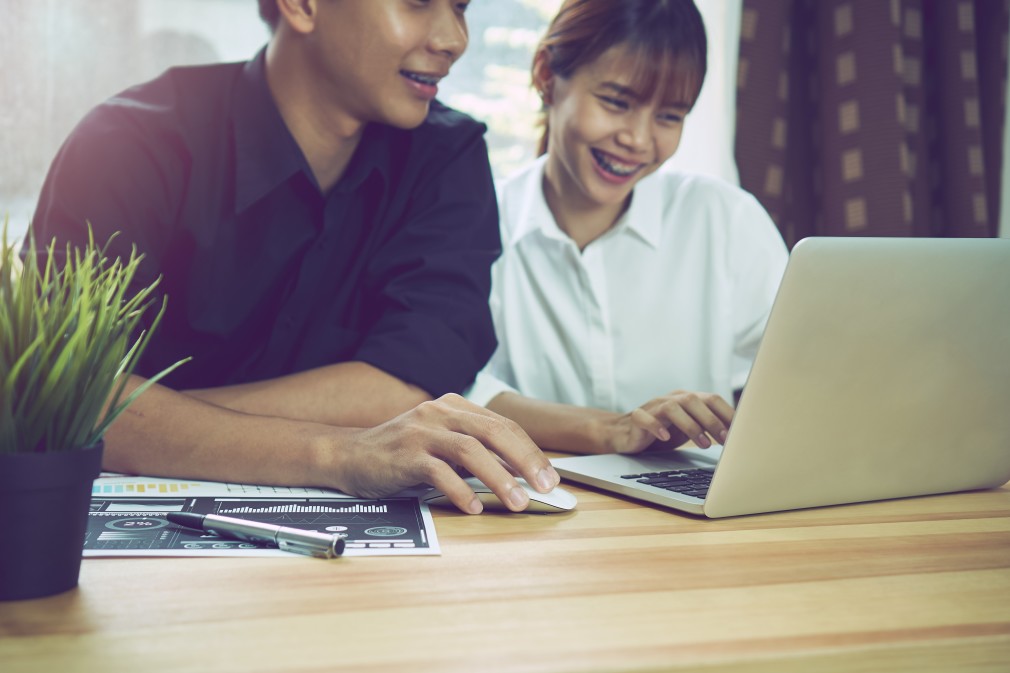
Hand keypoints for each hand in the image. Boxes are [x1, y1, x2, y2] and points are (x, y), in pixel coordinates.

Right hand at [329, 393, 559, 513]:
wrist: (349, 456)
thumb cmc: (401, 455)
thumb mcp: (442, 446)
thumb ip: (475, 454)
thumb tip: (519, 476)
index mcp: (454, 407)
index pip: (503, 425)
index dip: (530, 451)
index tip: (549, 477)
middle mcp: (440, 413)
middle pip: (494, 432)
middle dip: (525, 461)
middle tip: (545, 487)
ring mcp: (422, 432)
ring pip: (471, 451)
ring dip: (499, 478)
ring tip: (517, 502)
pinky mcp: (405, 455)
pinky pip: (439, 472)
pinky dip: (460, 491)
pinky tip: (474, 507)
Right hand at [602, 390, 734, 454]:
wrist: (623, 434)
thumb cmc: (660, 433)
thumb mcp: (687, 430)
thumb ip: (706, 428)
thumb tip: (735, 438)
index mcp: (686, 400)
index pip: (711, 399)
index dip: (727, 413)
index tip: (740, 431)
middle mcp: (670, 399)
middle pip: (694, 400)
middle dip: (712, 420)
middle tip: (725, 439)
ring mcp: (652, 407)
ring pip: (672, 407)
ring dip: (691, 425)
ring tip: (703, 444)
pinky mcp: (635, 418)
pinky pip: (644, 417)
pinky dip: (656, 426)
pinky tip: (665, 437)